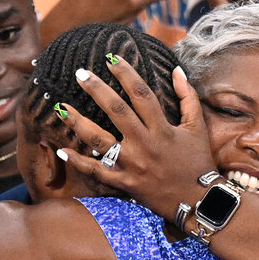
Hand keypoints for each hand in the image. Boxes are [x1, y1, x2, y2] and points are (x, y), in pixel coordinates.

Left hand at [56, 57, 215, 222]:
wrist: (198, 201)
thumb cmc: (197, 161)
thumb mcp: (197, 127)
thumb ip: (188, 96)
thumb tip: (176, 70)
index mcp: (163, 129)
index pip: (142, 94)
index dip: (126, 73)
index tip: (111, 58)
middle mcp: (145, 144)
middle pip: (117, 111)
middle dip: (97, 89)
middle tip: (80, 73)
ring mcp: (132, 165)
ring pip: (100, 140)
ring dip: (78, 123)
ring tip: (61, 107)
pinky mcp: (124, 183)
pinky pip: (97, 172)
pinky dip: (78, 162)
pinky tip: (61, 150)